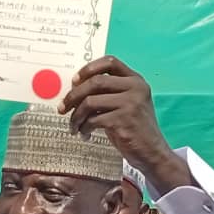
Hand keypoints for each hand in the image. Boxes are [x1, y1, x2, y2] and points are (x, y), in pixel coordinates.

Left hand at [59, 56, 192, 192]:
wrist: (151, 152)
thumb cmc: (134, 128)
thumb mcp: (126, 104)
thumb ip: (108, 93)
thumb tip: (75, 88)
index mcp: (135, 80)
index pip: (110, 62)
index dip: (88, 69)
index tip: (74, 81)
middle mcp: (135, 88)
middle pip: (95, 82)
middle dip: (73, 96)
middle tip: (62, 108)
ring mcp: (131, 103)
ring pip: (90, 102)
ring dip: (76, 116)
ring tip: (74, 126)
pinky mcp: (123, 120)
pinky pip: (93, 120)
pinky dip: (84, 128)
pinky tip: (85, 134)